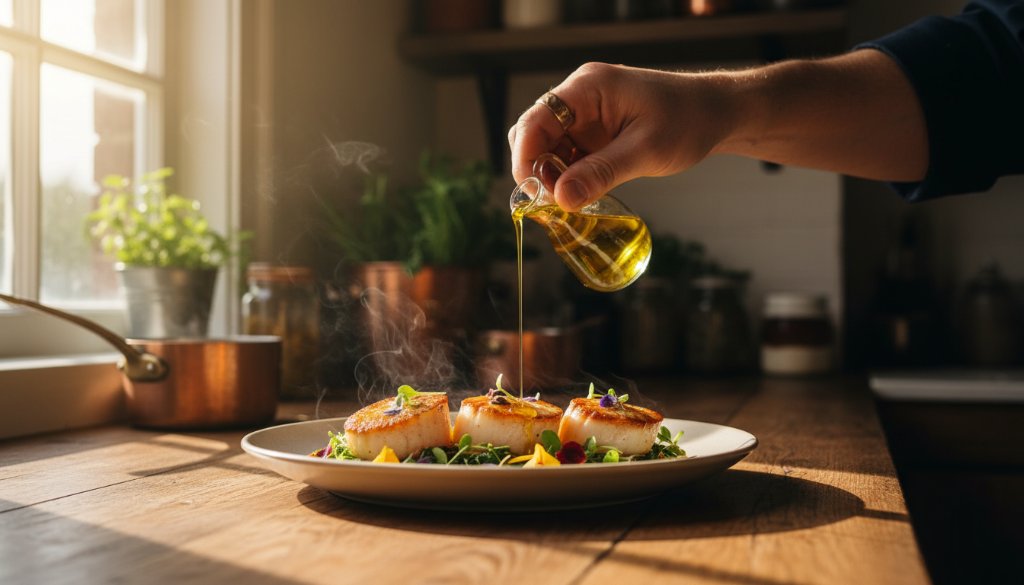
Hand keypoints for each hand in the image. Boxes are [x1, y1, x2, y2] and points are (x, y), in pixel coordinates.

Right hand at [508, 62, 731, 210]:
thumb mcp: (646, 151)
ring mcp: (584, 117)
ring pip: (547, 149)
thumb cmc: (687, 121)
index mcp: (588, 88)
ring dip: (552, 177)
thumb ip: (601, 173)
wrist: (715, 114)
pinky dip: (568, 178)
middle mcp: (579, 98)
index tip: (533, 193)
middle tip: (554, 202)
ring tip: (570, 202)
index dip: (526, 157)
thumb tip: (560, 198)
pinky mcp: (593, 134)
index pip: (536, 119)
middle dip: (537, 170)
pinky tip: (580, 194)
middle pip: (534, 134)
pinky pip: (566, 157)